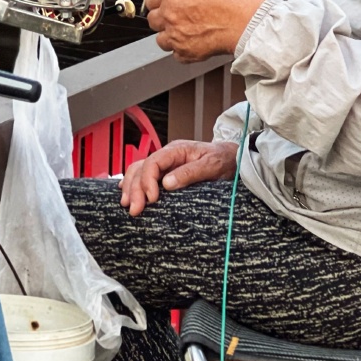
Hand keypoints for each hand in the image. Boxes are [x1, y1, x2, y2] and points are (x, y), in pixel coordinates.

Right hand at [120, 140, 238, 215]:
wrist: (233, 158)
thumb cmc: (224, 159)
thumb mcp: (212, 165)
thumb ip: (190, 172)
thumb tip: (166, 184)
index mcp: (176, 150)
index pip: (153, 162)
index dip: (148, 181)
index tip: (152, 199)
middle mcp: (167, 156)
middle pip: (142, 168)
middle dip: (135, 189)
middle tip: (135, 210)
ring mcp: (165, 164)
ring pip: (139, 171)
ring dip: (131, 187)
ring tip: (127, 205)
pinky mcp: (166, 173)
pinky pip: (144, 176)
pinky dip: (134, 184)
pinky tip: (127, 193)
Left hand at [144, 0, 266, 62]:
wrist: (251, 23)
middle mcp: (170, 15)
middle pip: (152, 18)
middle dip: (163, 14)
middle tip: (180, 11)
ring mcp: (177, 36)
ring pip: (160, 38)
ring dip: (169, 33)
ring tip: (187, 27)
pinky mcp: (186, 53)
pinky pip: (175, 53)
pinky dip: (182, 48)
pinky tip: (195, 39)